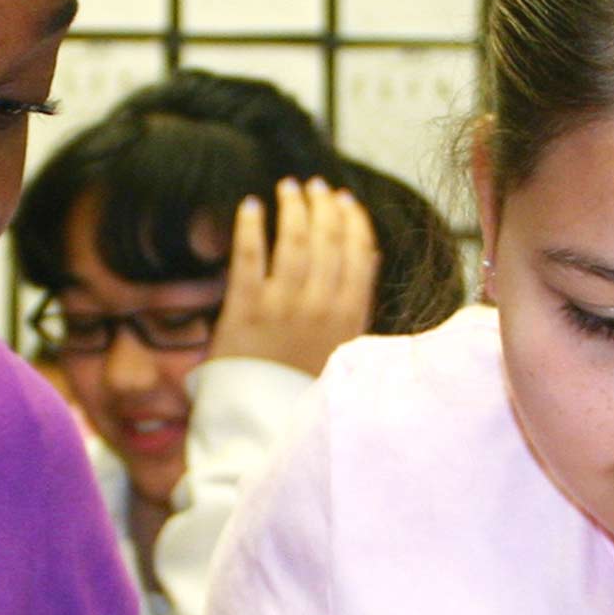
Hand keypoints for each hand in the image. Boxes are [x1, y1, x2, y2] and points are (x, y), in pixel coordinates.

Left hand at [207, 178, 378, 377]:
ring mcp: (282, 308)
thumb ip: (356, 305)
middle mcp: (320, 307)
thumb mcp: (343, 349)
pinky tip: (251, 206)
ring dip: (293, 209)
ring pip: (293, 243)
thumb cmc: (300, 391)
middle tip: (314, 186)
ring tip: (288, 188)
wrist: (261, 428)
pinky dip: (251, 227)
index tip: (345, 201)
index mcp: (349, 317)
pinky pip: (249, 258)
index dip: (352, 220)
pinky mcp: (244, 311)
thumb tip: (369, 255)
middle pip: (327, 241)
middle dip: (322, 206)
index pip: (359, 253)